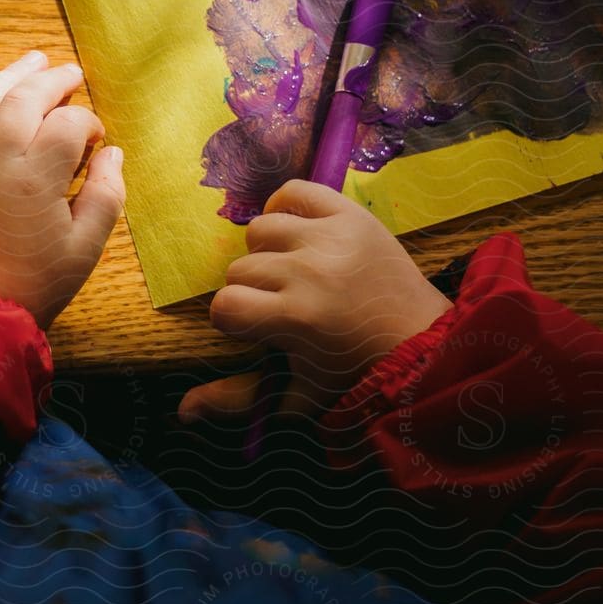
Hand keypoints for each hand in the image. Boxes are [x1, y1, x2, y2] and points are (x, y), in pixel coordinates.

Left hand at [0, 51, 125, 329]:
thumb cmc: (32, 284)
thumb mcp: (84, 249)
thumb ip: (105, 196)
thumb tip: (112, 153)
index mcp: (37, 176)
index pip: (68, 124)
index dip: (88, 123)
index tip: (96, 140)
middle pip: (24, 98)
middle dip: (51, 80)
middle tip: (69, 73)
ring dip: (8, 75)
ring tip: (30, 61)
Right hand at [181, 179, 450, 420]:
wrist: (420, 344)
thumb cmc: (351, 373)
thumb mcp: (294, 394)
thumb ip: (235, 400)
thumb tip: (181, 412)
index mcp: (295, 317)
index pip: (225, 305)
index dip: (235, 320)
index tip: (260, 329)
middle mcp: (310, 270)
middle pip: (240, 268)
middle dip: (254, 290)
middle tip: (286, 306)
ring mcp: (331, 236)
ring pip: (260, 229)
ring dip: (269, 252)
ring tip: (295, 271)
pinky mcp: (350, 213)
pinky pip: (295, 191)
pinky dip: (286, 207)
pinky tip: (297, 233)